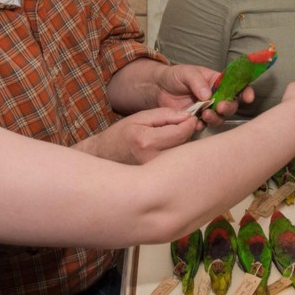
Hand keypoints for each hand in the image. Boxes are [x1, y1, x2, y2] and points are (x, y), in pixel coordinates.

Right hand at [73, 107, 197, 163]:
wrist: (104, 157)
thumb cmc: (121, 135)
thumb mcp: (140, 118)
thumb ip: (165, 115)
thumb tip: (188, 116)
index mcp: (147, 142)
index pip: (182, 132)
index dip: (190, 123)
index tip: (189, 117)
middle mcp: (153, 160)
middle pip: (186, 145)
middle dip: (188, 134)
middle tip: (182, 127)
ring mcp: (156, 173)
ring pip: (183, 157)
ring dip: (184, 145)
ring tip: (172, 139)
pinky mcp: (158, 180)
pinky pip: (176, 165)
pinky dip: (178, 156)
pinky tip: (169, 151)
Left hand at [154, 64, 254, 128]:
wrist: (157, 88)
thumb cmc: (175, 76)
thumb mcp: (187, 73)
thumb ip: (198, 82)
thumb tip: (208, 95)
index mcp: (218, 82)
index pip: (237, 86)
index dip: (245, 92)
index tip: (248, 97)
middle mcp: (216, 97)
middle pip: (231, 105)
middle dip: (229, 107)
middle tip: (220, 107)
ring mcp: (207, 110)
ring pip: (220, 118)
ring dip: (216, 118)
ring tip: (206, 115)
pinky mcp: (197, 120)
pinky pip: (204, 126)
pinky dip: (202, 125)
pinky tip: (196, 122)